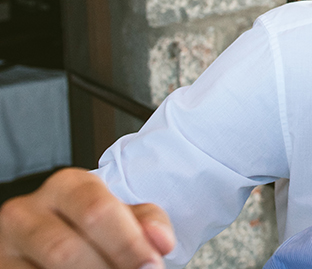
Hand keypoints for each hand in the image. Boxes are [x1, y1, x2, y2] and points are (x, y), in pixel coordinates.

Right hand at [0, 167, 174, 268]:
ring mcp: (5, 245)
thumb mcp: (123, 217)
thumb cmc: (92, 228)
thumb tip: (161, 242)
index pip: (97, 211)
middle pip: (65, 249)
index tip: (151, 265)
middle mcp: (26, 212)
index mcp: (66, 186)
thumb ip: (147, 222)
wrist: (50, 245)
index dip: (127, 243)